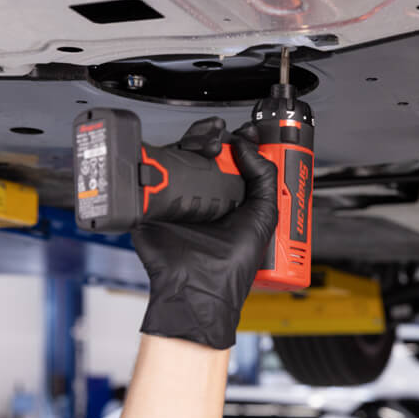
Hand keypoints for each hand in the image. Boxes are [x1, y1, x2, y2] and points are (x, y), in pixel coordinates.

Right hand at [132, 119, 276, 349]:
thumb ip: (264, 178)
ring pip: (180, 157)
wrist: (199, 286)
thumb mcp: (265, 216)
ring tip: (210, 145)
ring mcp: (179, 198)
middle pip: (205, 153)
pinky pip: (153, 172)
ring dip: (194, 143)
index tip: (249, 132)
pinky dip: (164, 158)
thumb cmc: (233, 264)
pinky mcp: (152, 202)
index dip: (242, 144)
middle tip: (224, 136)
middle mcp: (205, 196)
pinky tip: (182, 156)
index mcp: (232, 200)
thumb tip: (247, 145)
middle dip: (215, 137)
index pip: (234, 161)